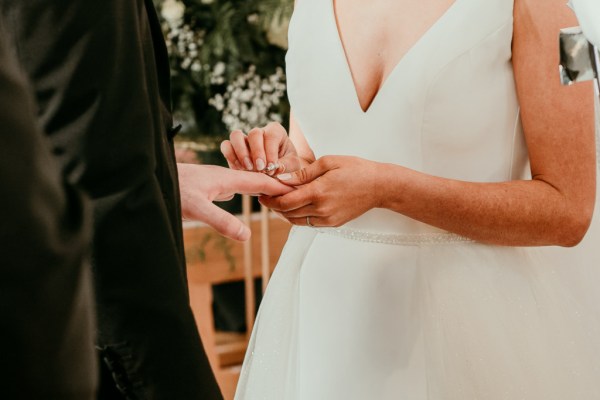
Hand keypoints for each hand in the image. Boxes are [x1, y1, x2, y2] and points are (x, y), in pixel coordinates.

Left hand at [178, 163, 293, 240]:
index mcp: (226, 178)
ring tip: (276, 194)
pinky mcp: (206, 187)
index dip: (280, 186)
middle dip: (275, 186)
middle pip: (256, 180)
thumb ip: (221, 221)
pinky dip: (245, 191)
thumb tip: (246, 235)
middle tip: (295, 193)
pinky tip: (242, 195)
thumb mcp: (197, 208)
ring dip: (261, 187)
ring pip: (245, 182)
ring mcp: (215, 181)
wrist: (149, 177)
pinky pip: (234, 187)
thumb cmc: (171, 189)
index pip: (260, 181)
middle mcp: (223, 177)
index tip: (299, 190)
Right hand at [220, 122, 300, 174]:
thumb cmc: (286, 167)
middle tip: (260, 169)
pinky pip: (226, 146)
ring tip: (248, 168)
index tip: (272, 167)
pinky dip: (230, 157)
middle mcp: (259, 133)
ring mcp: (244, 139)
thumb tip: (276, 168)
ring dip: (240, 152)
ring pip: (236, 135)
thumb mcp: (293, 167)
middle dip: (256, 152)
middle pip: (254, 133)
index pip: (271, 135)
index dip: (271, 151)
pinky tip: (239, 170)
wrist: (274, 175)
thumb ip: (287, 166)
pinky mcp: (233, 149)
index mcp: (276, 132)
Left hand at [259, 156, 380, 226]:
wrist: (379, 187)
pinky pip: (308, 222)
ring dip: (284, 212)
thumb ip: (303, 173)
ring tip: (278, 200)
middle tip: (266, 196)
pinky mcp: (332, 223)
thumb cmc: (355, 169)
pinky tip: (295, 205)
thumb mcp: (328, 163)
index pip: (285, 201)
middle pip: (287, 213)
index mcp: (319, 192)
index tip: (261, 193)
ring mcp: (327, 219)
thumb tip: (282, 179)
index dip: (270, 199)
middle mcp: (322, 209)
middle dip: (274, 205)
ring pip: (296, 220)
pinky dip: (297, 215)